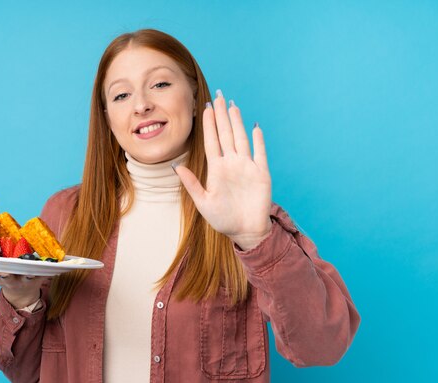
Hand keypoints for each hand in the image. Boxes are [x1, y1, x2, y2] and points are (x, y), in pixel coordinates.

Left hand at [173, 90, 271, 249]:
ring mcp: (247, 167)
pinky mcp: (261, 174)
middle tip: (218, 96)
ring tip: (233, 105)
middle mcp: (231, 164)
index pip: (211, 141)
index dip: (208, 124)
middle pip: (225, 134)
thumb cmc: (223, 219)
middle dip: (221, 115)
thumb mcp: (202, 202)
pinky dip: (258, 140)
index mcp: (217, 169)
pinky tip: (255, 126)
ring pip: (241, 138)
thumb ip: (191, 183)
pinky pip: (260, 153)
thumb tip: (176, 166)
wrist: (245, 231)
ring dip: (237, 122)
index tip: (205, 108)